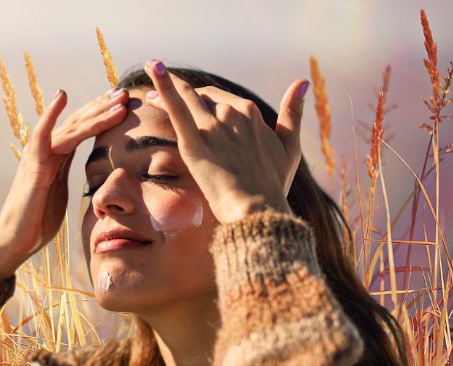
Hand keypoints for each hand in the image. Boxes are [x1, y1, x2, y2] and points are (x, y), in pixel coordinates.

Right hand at [0, 88, 129, 278]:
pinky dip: (51, 114)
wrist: (15, 240)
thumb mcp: (60, 193)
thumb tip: (86, 176)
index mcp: (55, 157)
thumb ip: (68, 177)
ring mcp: (38, 156)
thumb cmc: (37, 221)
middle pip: (78, 122)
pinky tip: (62, 96)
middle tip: (124, 92)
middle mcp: (46, 150)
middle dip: (102, 106)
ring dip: (95, 112)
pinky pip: (42, 136)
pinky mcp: (33, 167)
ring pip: (70, 127)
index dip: (101, 114)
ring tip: (116, 99)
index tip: (122, 102)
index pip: (81, 129)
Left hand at [142, 60, 307, 223]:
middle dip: (182, 92)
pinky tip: (152, 68)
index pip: (221, 99)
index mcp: (251, 113)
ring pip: (186, 97)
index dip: (203, 98)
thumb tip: (302, 83)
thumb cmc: (273, 185)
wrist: (258, 211)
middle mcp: (232, 114)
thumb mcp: (289, 146)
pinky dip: (164, 86)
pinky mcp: (194, 143)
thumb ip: (293, 113)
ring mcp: (212, 127)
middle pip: (201, 97)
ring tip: (151, 73)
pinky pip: (176, 108)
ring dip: (165, 85)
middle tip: (158, 93)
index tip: (190, 99)